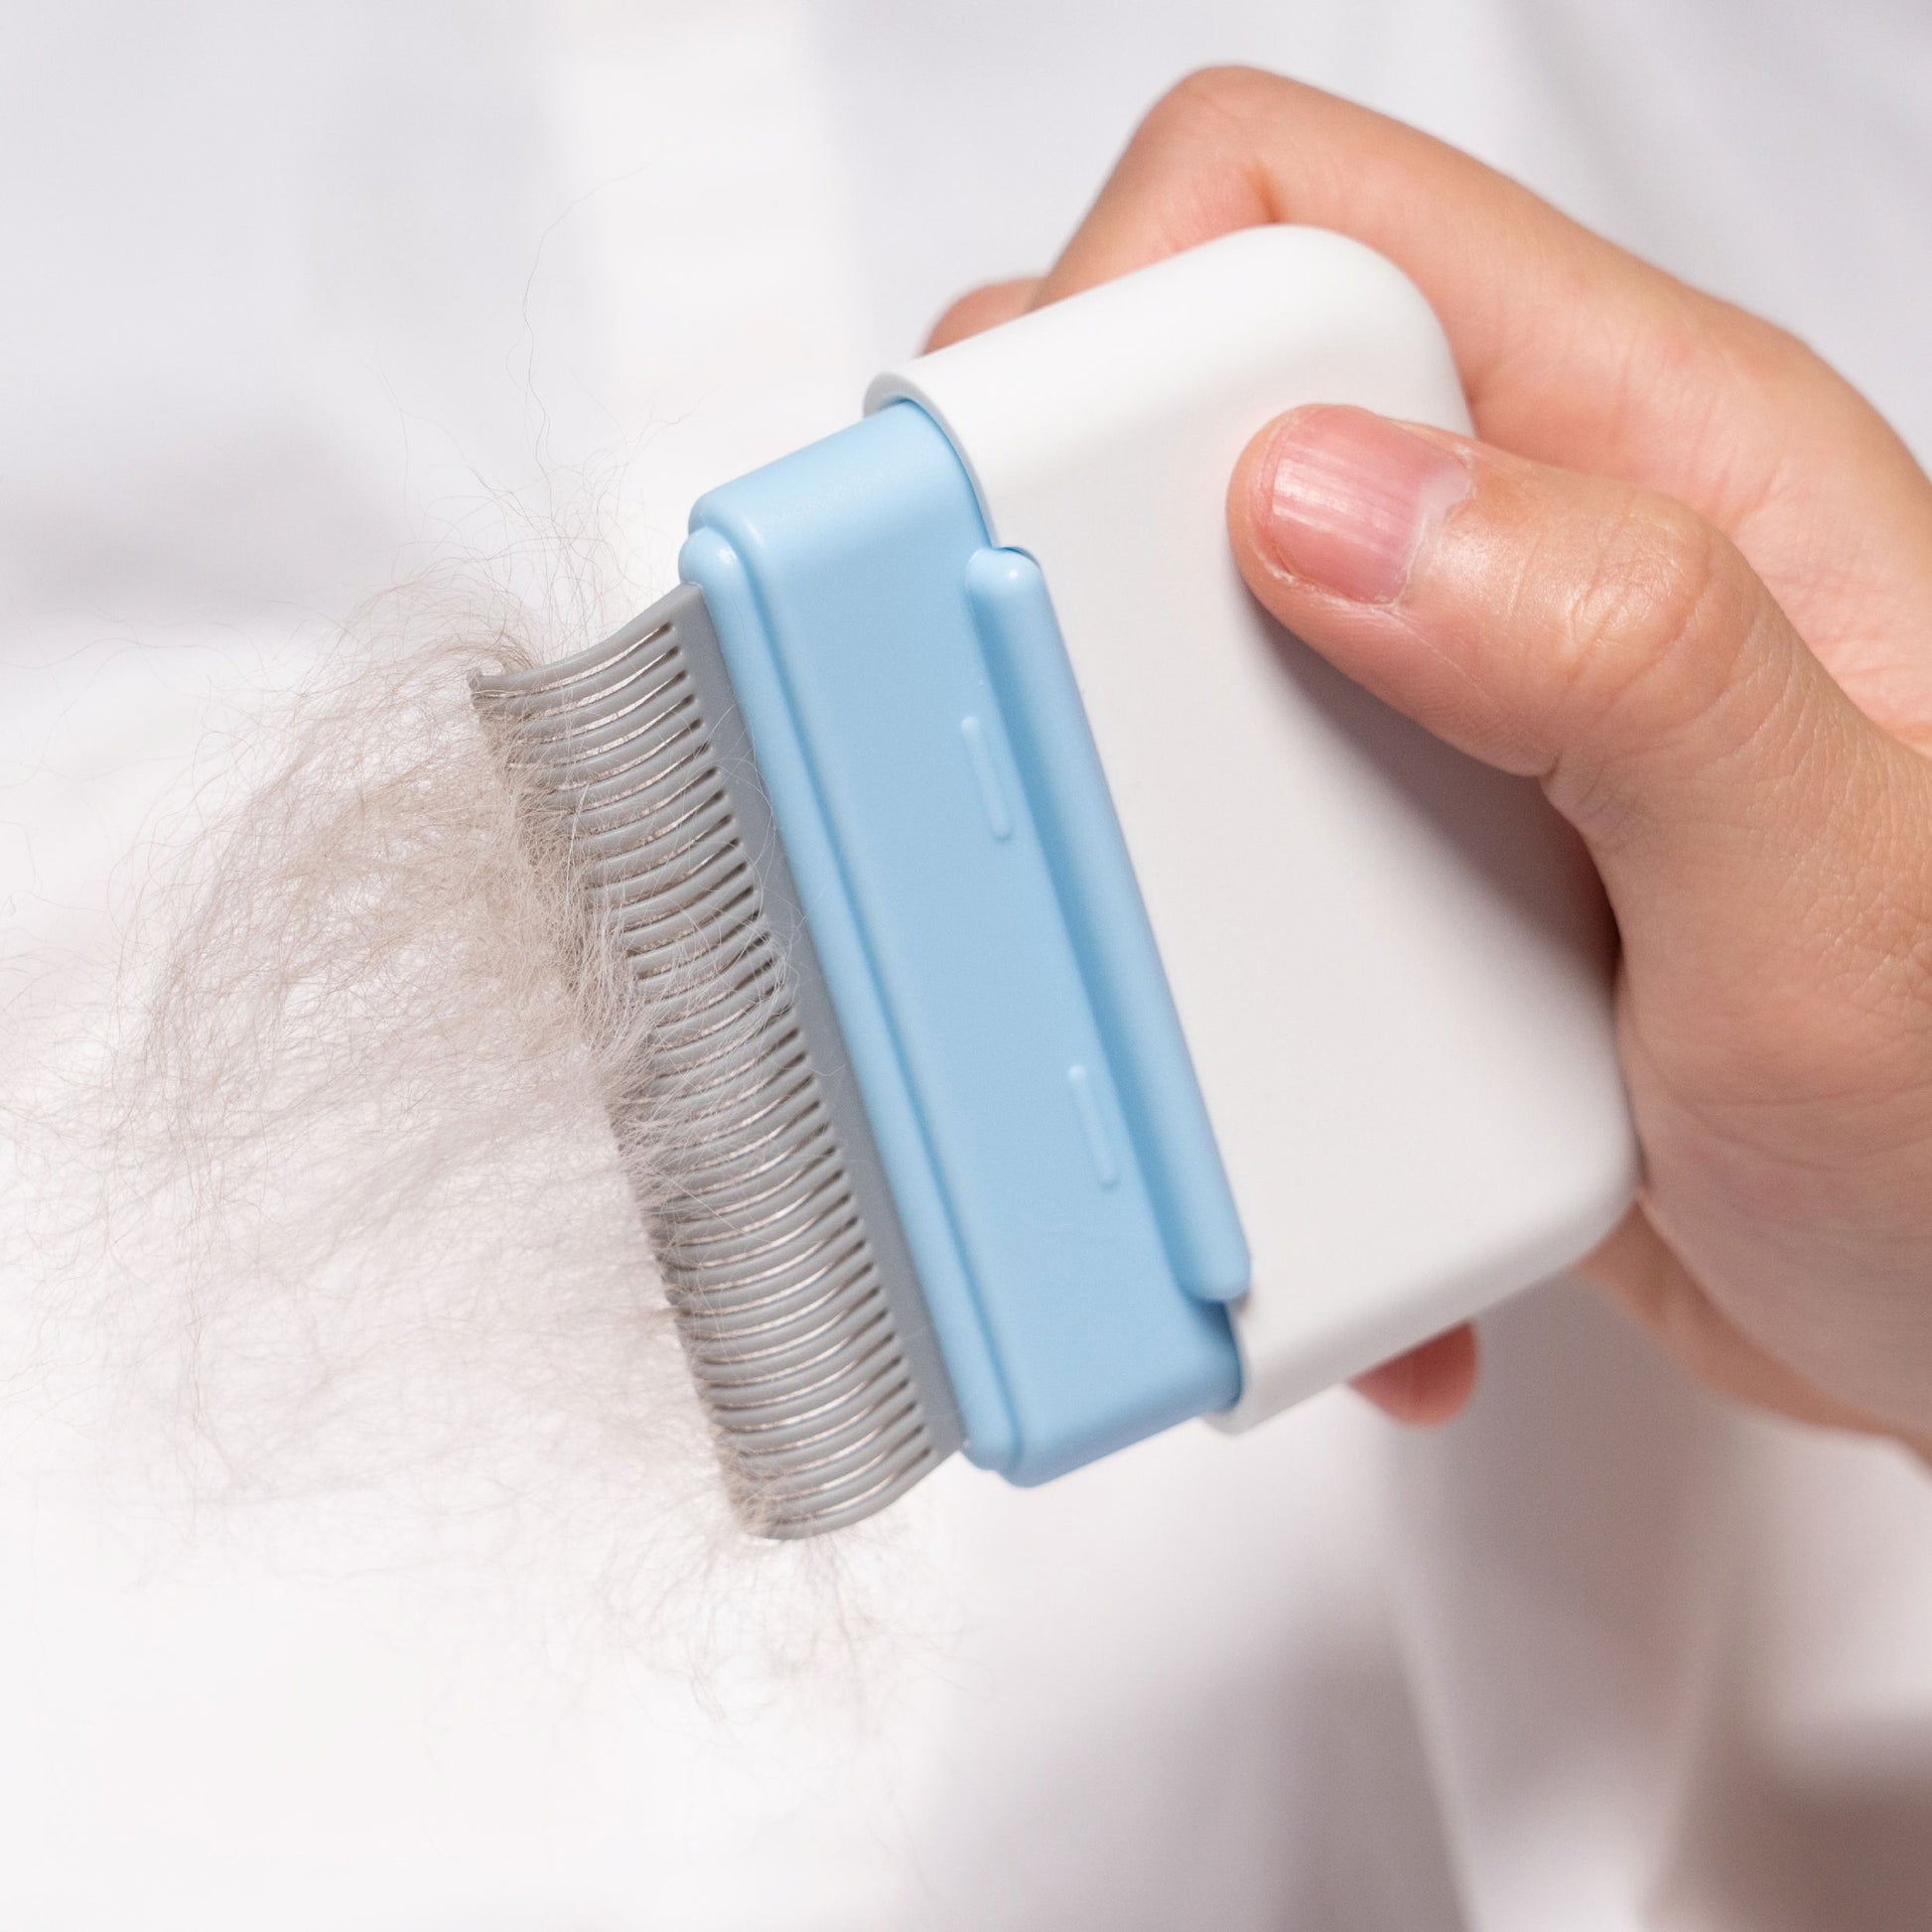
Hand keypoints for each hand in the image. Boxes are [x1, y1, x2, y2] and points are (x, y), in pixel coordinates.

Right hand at [927, 69, 1931, 1450]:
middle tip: (1029, 741)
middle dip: (1051, 567)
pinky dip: (1188, 997)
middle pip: (1180, 431)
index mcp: (1650, 464)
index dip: (1124, 310)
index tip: (1031, 509)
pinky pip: (1211, 869)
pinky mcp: (1398, 882)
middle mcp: (1526, 566)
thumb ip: (1622, 655)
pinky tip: (1276, 1120)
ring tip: (1136, 957)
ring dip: (1107, 816)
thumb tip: (1324, 499)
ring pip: (1164, 665)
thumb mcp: (1843, 889)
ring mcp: (1446, 729)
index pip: (1301, 220)